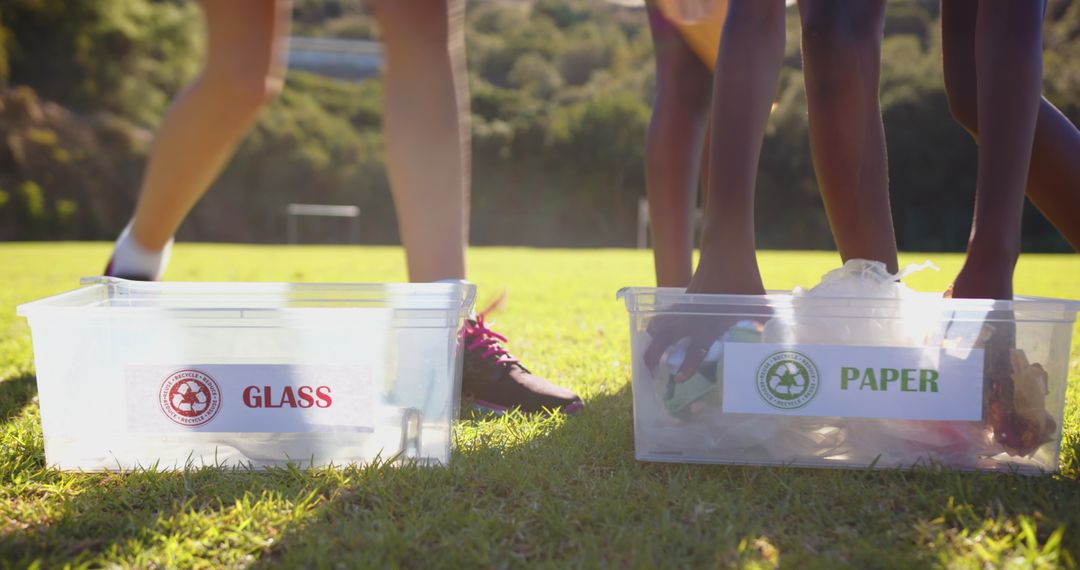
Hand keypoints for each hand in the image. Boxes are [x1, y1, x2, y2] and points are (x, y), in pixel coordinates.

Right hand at [643, 252, 768, 383]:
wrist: (727, 251)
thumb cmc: (745, 277)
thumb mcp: (760, 304)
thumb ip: (765, 325)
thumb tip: (777, 343)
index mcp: (712, 322)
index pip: (696, 347)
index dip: (688, 365)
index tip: (679, 379)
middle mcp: (694, 317)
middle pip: (665, 338)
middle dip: (654, 354)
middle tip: (650, 371)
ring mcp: (685, 308)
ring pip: (660, 326)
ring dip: (653, 341)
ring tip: (649, 356)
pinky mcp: (682, 300)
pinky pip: (665, 315)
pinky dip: (659, 324)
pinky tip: (656, 333)